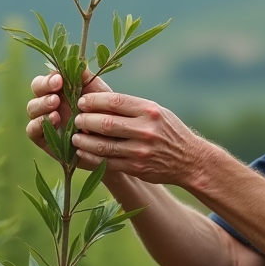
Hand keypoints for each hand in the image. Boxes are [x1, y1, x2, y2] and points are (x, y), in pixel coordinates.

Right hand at [24, 70, 111, 158]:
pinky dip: (38, 124)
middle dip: (43, 89)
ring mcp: (45, 120)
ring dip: (41, 106)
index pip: (47, 79)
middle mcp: (50, 103)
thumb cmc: (105, 115)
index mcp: (61, 90)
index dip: (49, 78)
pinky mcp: (43, 139)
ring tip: (56, 110)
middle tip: (56, 96)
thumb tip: (78, 60)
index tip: (59, 80)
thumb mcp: (100, 95)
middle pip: (36, 91)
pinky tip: (53, 121)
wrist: (109, 143)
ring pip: (32, 109)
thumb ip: (88, 78)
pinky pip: (32, 130)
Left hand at [72, 92, 209, 184]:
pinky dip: (91, 156)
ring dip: (83, 140)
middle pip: (106, 123)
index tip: (82, 101)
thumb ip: (130, 106)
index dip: (93, 100)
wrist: (190, 160)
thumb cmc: (168, 130)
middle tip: (76, 118)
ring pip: (103, 145)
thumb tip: (98, 98)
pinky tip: (83, 151)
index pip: (115, 101)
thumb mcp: (156, 111)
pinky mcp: (136, 167)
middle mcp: (145, 129)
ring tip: (74, 136)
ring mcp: (140, 150)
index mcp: (149, 111)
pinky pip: (107, 162)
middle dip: (85, 120)